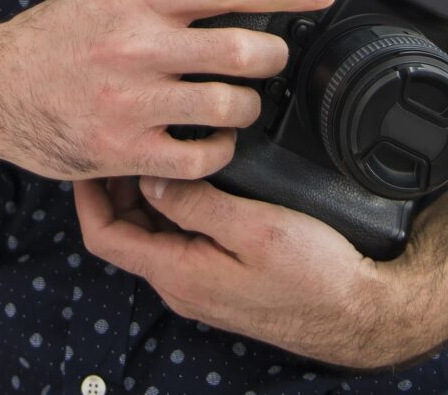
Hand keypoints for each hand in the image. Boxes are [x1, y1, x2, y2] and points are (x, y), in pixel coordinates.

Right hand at [0, 0, 327, 182]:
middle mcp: (137, 47)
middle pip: (243, 52)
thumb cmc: (48, 41)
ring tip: (236, 103)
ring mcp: (132, 103)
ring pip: (231, 107)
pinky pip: (202, 157)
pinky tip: (208, 142)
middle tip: (269, 59)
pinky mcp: (125, 151)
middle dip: (272, 57)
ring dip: (247, 106)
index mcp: (134, 0)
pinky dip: (217, 151)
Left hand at [76, 174, 439, 369]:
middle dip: (116, 183)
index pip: (104, 235)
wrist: (360, 313)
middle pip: (124, 230)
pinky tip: (194, 174)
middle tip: (124, 134)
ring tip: (155, 144)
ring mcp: (200, 282)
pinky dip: (174, 205)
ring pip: (153, 232)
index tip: (89, 153)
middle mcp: (180, 283)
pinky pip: (180, 238)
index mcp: (177, 274)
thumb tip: (150, 177)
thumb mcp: (253, 230)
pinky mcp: (222, 278)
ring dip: (146, 191)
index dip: (87, 193)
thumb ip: (196, 205)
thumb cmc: (315, 276)